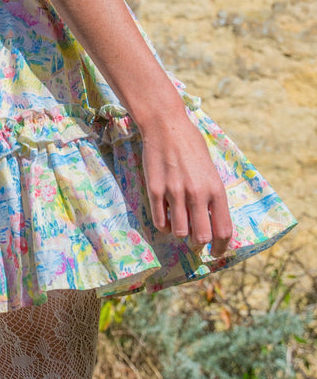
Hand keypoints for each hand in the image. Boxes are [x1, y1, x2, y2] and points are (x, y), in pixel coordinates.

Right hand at [140, 111, 232, 257]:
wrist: (166, 125)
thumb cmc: (191, 144)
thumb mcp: (211, 170)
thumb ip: (212, 195)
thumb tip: (212, 221)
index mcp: (216, 189)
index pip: (223, 231)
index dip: (221, 248)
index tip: (215, 253)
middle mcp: (197, 193)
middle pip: (201, 237)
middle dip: (198, 242)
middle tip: (194, 238)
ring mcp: (175, 192)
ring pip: (180, 232)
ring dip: (180, 232)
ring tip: (179, 223)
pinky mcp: (155, 190)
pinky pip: (160, 222)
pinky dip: (164, 225)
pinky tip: (166, 216)